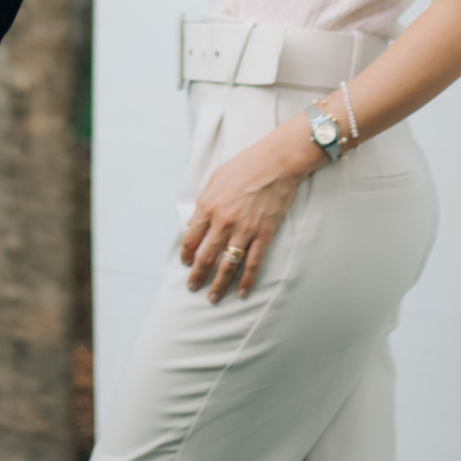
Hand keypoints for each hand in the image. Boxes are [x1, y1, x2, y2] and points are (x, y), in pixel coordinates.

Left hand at [180, 118, 317, 302]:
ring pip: (227, 265)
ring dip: (218, 284)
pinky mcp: (263, 234)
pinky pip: (252, 263)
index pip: (190, 238)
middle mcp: (223, 221)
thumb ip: (203, 202)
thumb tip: (193, 223)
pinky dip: (246, 280)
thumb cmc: (245, 165)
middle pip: (206, 256)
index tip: (185, 263)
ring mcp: (244, 230)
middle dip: (197, 275)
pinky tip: (241, 292)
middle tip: (192, 287)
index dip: (186, 254)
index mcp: (208, 205)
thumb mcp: (215, 178)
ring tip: (213, 298)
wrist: (276, 162)